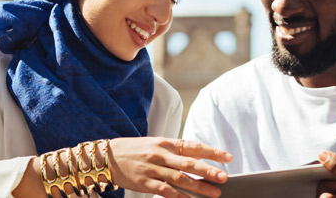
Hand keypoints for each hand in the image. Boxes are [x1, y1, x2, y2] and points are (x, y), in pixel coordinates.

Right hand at [107, 137, 232, 197]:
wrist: (108, 157)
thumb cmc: (135, 150)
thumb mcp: (156, 144)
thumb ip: (176, 150)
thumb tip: (199, 156)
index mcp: (165, 143)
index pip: (193, 146)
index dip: (212, 152)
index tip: (227, 157)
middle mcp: (160, 155)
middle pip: (189, 163)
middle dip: (209, 170)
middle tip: (224, 177)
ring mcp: (152, 169)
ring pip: (180, 179)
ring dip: (199, 187)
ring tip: (214, 193)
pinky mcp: (145, 182)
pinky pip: (165, 191)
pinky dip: (179, 196)